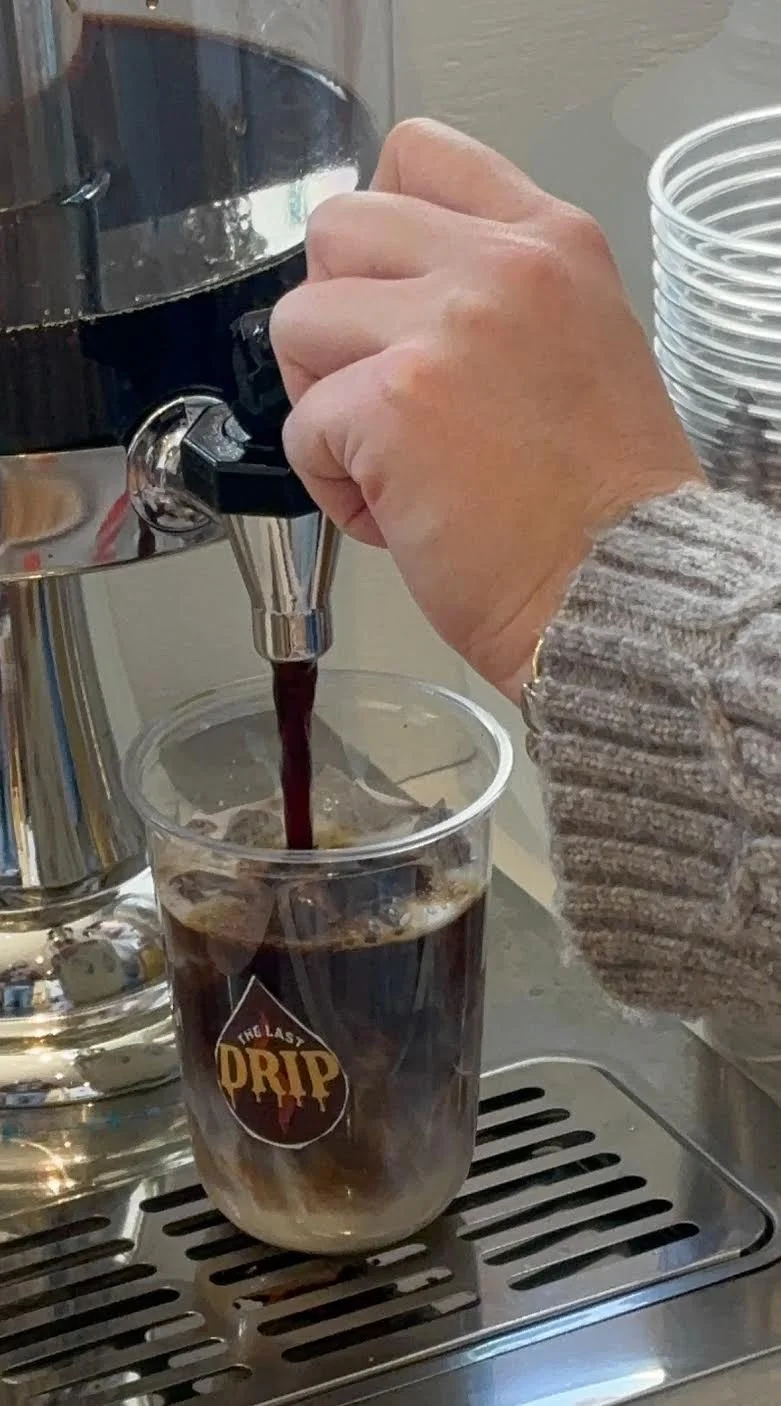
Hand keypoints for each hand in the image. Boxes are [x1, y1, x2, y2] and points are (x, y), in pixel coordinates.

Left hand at [271, 120, 700, 698]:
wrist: (622, 589)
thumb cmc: (605, 502)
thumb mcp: (584, 344)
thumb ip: (499, 297)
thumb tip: (393, 299)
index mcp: (549, 243)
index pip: (419, 153)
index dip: (374, 228)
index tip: (381, 292)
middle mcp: (497, 268)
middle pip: (337, 227)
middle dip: (332, 318)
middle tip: (371, 391)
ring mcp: (440, 330)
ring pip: (297, 322)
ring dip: (322, 402)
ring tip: (383, 464)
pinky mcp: (390, 404)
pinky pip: (301, 428)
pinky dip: (331, 485)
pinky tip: (391, 516)